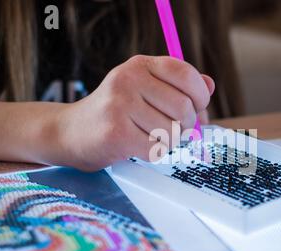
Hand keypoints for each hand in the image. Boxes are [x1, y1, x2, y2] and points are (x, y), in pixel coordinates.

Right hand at [59, 55, 213, 170]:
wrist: (71, 132)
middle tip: (172, 129)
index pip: (186, 74)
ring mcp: (121, 105)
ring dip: (166, 141)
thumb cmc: (114, 112)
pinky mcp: (116, 133)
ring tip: (147, 136)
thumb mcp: (143, 89)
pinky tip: (136, 146)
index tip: (197, 107)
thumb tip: (209, 86)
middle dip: (185, 125)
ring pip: (172, 132)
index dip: (200, 95)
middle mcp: (129, 79)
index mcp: (139, 65)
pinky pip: (157, 150)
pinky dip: (153, 153)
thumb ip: (176, 86)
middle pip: (184, 107)